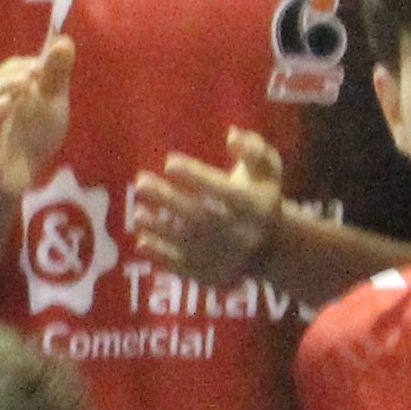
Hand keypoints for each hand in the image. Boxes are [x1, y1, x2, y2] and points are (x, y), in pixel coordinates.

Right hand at [0, 35, 76, 195]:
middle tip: (28, 79)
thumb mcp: (49, 104)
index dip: (18, 67)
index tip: (39, 66)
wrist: (13, 180)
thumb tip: (64, 40)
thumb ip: (55, 76)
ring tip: (11, 103)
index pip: (2, 74)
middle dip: (5, 85)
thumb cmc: (31, 136)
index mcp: (1, 97)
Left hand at [128, 128, 288, 283]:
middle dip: (168, 200)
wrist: (272, 248)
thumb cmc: (262, 198)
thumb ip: (254, 149)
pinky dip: (161, 256)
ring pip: (188, 243)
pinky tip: (142, 242)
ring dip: (160, 228)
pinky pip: (183, 267)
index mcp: (257, 207)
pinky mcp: (212, 274)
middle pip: (200, 216)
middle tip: (141, 183)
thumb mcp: (268, 170)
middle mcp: (242, 234)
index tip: (170, 162)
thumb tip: (232, 135)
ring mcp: (226, 258)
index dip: (196, 177)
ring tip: (138, 213)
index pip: (224, 191)